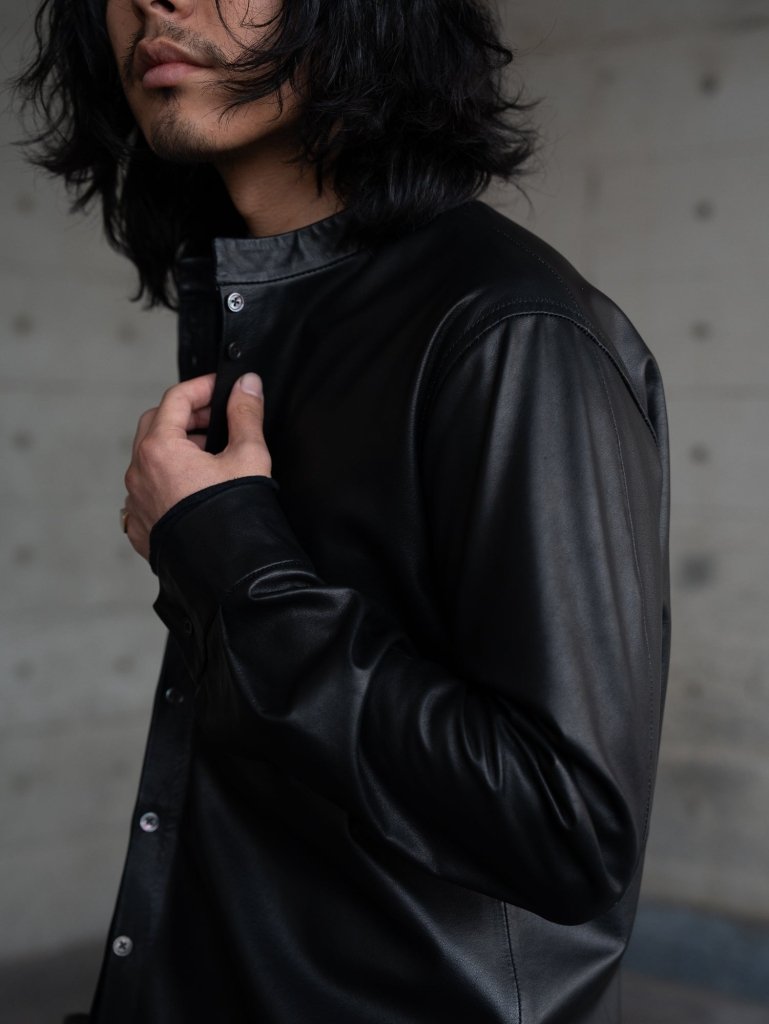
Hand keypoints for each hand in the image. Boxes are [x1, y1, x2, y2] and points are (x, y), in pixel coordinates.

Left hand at [122, 372, 270, 559]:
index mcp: (160, 449)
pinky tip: (195, 488)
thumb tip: (248, 385)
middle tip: (217, 419)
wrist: (228, 572)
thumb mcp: (248, 456)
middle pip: (156, 425)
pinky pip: (148, 491)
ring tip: (211, 456)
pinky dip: (168, 480)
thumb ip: (246, 414)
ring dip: (177, 449)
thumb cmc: (235, 513)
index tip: (222, 387)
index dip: (202, 387)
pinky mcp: (140, 527)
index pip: (176, 399)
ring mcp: (135, 502)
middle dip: (187, 416)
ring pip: (150, 460)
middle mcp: (138, 473)